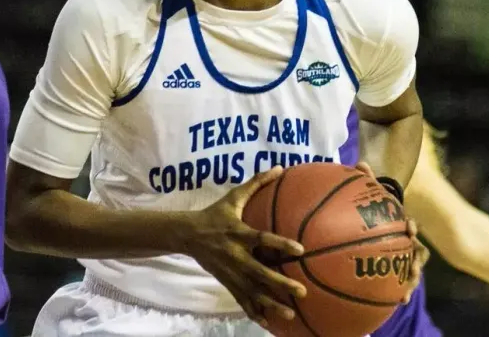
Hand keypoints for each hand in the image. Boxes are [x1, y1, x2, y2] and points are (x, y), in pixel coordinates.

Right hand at [183, 167, 306, 326]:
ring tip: (290, 314)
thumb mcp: (233, 197)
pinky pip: (242, 300)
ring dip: (271, 304)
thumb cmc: (215, 214)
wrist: (187, 234)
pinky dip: (254, 312)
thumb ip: (256, 183)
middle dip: (280, 283)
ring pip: (252, 292)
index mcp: (239, 234)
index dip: (280, 244)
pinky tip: (268, 324)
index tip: (300, 249)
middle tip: (301, 291)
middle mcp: (236, 256)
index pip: (262, 239)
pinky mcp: (227, 282)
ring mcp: (231, 272)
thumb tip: (280, 167)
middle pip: (260, 272)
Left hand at [356, 162, 423, 303]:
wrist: (383, 226)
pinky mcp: (399, 270)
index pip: (408, 224)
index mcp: (399, 223)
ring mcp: (404, 255)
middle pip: (416, 249)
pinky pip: (403, 282)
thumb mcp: (372, 198)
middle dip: (415, 257)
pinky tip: (400, 302)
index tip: (409, 227)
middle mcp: (405, 240)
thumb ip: (367, 181)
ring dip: (411, 279)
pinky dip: (403, 291)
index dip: (409, 226)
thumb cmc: (376, 210)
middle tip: (413, 266)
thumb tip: (361, 163)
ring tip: (406, 293)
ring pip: (413, 269)